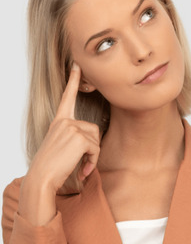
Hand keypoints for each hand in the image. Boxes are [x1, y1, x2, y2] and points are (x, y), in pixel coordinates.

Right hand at [19, 63, 100, 224]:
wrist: (41, 178)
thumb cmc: (50, 168)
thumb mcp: (60, 147)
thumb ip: (73, 139)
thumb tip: (92, 144)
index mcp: (59, 122)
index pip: (67, 97)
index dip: (73, 80)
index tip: (77, 65)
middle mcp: (64, 122)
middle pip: (93, 129)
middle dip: (92, 148)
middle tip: (82, 163)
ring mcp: (71, 127)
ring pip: (96, 140)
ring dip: (92, 157)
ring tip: (80, 167)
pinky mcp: (79, 136)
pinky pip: (96, 148)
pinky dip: (92, 161)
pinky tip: (82, 170)